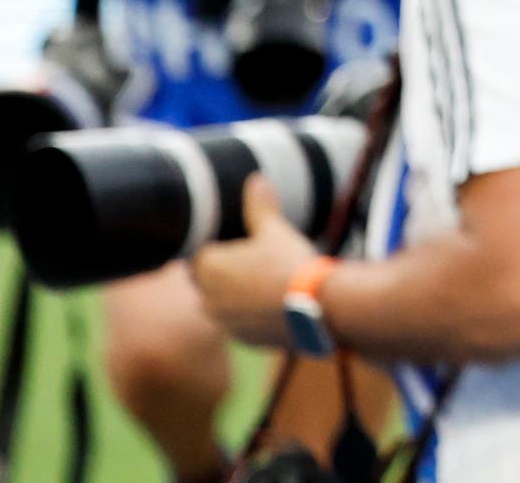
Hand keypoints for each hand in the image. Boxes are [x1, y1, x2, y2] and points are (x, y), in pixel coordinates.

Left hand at [188, 172, 317, 347]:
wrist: (316, 309)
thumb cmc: (289, 264)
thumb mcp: (275, 230)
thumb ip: (260, 207)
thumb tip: (255, 180)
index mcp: (207, 269)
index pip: (203, 255)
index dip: (223, 248)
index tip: (244, 246)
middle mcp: (206, 299)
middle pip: (209, 282)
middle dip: (227, 274)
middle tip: (258, 263)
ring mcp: (224, 323)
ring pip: (223, 304)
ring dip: (237, 296)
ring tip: (269, 284)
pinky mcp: (242, 340)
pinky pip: (239, 322)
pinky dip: (251, 314)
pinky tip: (276, 305)